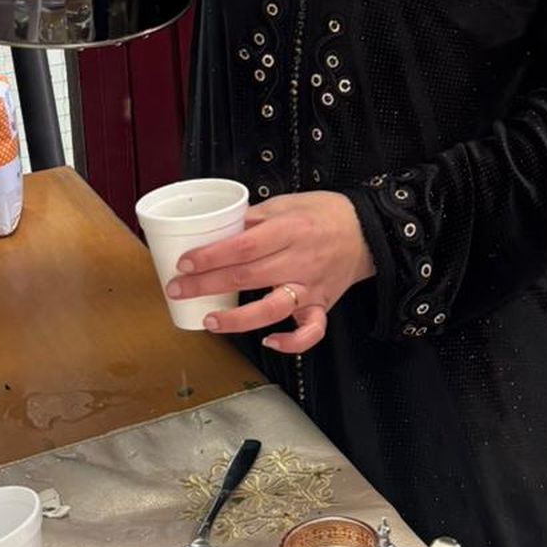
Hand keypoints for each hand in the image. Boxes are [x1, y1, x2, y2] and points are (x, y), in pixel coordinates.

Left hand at [166, 193, 375, 354]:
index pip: (243, 246)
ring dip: (238, 319)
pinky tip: (268, 342)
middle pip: (247, 276)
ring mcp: (311, 287)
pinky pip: (310, 332)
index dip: (210, 256)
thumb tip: (217, 230)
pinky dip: (291, 343)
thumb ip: (254, 218)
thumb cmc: (324, 213)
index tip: (185, 262)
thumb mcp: (287, 203)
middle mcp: (299, 260)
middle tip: (178, 289)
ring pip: (272, 308)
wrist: (368, 230)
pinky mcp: (322, 305)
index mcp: (289, 229)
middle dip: (207, 285)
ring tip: (210, 321)